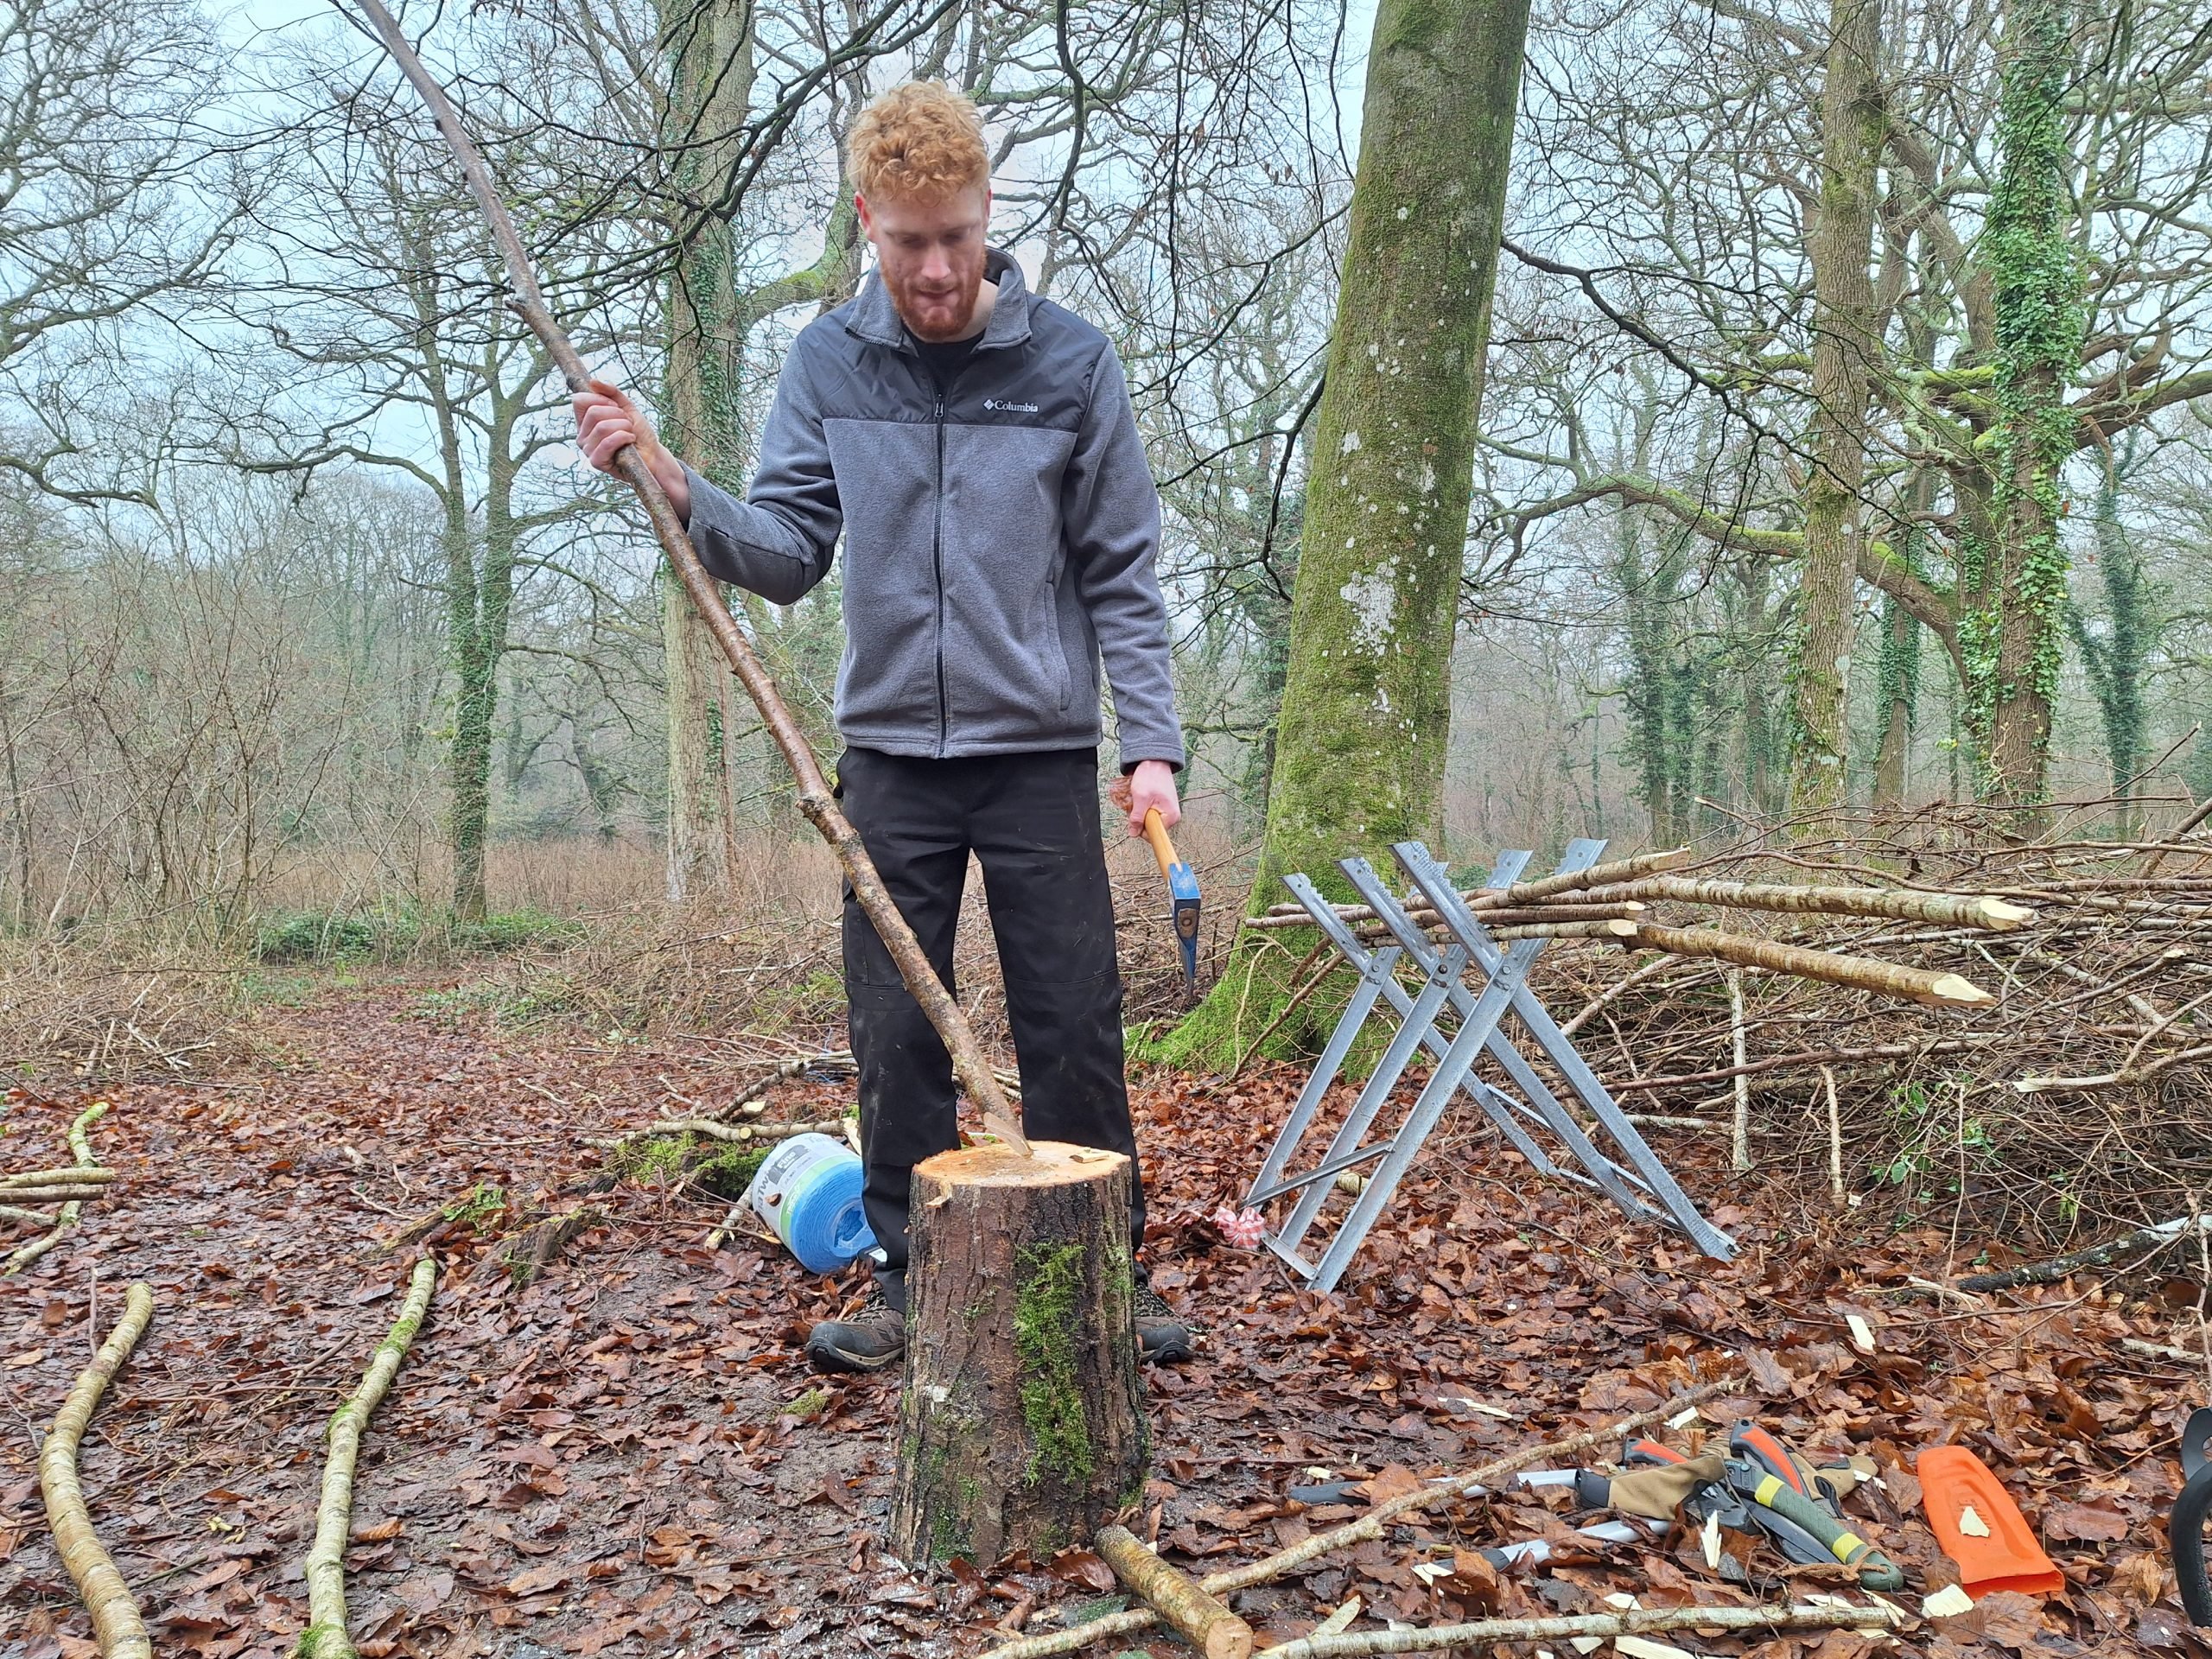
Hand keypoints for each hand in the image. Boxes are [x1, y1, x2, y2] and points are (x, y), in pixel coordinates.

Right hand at [571, 378, 689, 522]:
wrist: (652, 454)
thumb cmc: (638, 432)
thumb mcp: (626, 407)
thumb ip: (611, 392)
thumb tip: (593, 381)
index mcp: (585, 421)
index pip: (579, 400)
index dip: (601, 399)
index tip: (617, 407)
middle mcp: (582, 435)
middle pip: (593, 412)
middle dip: (618, 414)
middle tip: (627, 423)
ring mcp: (587, 449)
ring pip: (602, 427)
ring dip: (623, 426)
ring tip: (630, 433)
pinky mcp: (596, 462)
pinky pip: (607, 442)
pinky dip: (623, 437)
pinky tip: (630, 440)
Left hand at [1112, 759, 1179, 838]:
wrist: (1154, 762)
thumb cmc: (1151, 776)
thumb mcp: (1141, 798)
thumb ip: (1137, 817)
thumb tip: (1134, 833)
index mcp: (1171, 817)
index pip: (1152, 835)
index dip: (1141, 828)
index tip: (1137, 816)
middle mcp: (1171, 816)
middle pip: (1149, 828)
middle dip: (1139, 818)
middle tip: (1137, 803)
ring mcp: (1166, 812)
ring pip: (1147, 820)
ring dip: (1139, 812)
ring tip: (1139, 798)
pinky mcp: (1161, 807)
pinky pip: (1148, 813)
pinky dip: (1141, 807)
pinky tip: (1141, 798)